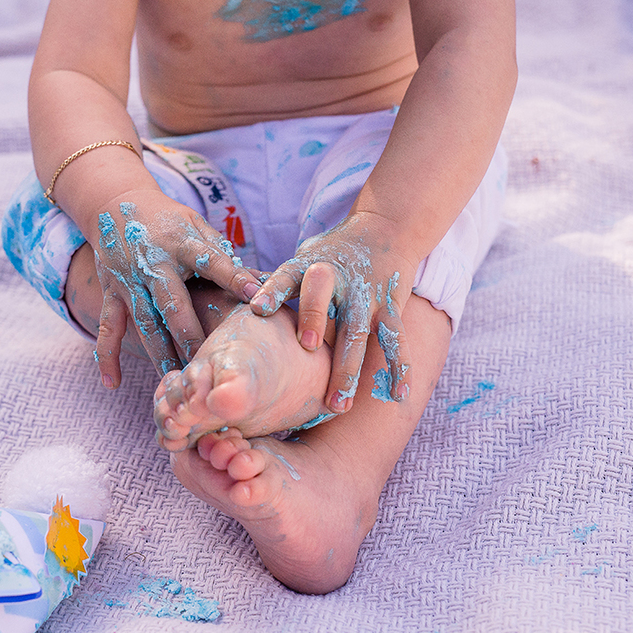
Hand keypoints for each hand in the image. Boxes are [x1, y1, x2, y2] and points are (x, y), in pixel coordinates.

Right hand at [88, 189, 259, 382]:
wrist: (115, 204)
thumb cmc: (169, 221)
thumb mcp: (197, 225)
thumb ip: (224, 254)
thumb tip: (262, 281)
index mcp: (182, 243)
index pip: (212, 261)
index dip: (234, 278)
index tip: (256, 296)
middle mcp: (153, 263)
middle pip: (172, 303)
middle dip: (188, 334)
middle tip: (205, 361)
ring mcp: (128, 281)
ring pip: (144, 324)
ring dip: (158, 354)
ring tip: (173, 382)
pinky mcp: (110, 292)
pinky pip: (108, 329)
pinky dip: (107, 356)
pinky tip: (111, 383)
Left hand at [249, 214, 416, 411]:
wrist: (386, 228)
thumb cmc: (329, 255)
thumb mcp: (302, 259)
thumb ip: (277, 286)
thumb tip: (232, 312)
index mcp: (309, 267)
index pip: (288, 276)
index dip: (274, 290)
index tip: (258, 309)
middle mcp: (338, 279)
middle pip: (326, 305)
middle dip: (316, 324)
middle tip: (306, 351)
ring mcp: (367, 295)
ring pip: (360, 334)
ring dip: (350, 370)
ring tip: (339, 405)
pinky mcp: (391, 308)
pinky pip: (397, 342)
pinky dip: (400, 369)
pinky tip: (398, 396)